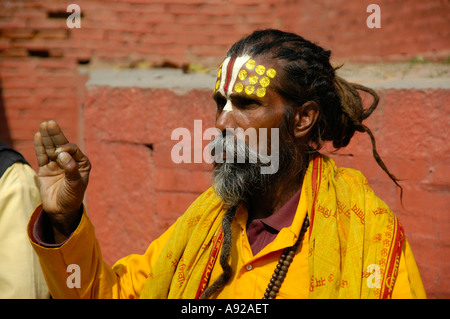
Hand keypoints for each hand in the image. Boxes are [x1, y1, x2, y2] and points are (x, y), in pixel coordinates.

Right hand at [34, 120, 90, 241]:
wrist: (61, 210)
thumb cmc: (72, 197)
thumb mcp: (75, 184)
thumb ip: (70, 169)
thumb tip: (62, 154)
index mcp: (82, 163)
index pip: (73, 150)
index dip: (66, 148)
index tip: (59, 154)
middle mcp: (70, 161)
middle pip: (61, 144)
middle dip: (56, 134)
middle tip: (50, 123)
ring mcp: (57, 164)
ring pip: (51, 148)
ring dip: (47, 137)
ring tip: (44, 124)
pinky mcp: (46, 168)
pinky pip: (42, 155)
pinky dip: (40, 146)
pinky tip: (38, 135)